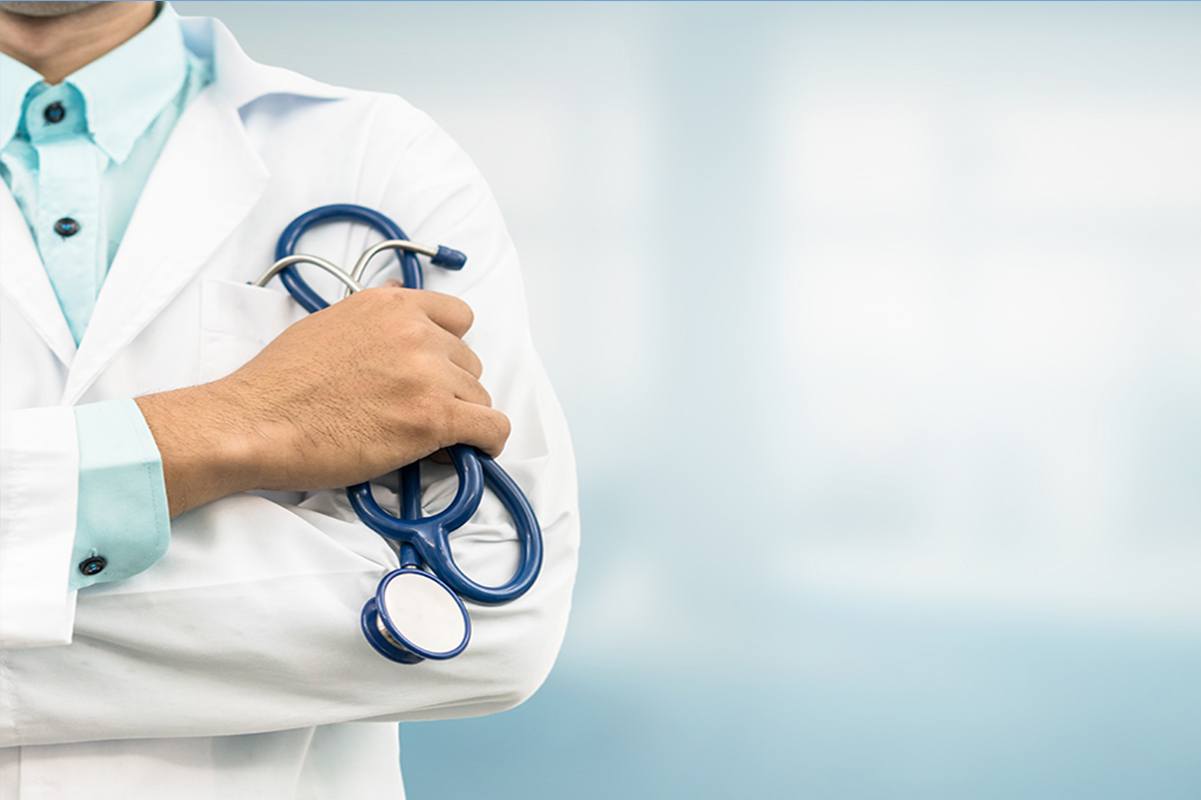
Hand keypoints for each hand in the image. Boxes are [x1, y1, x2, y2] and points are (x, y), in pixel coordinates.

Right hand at [136, 284, 509, 516]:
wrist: (255, 422)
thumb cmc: (281, 382)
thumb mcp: (330, 322)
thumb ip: (375, 315)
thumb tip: (401, 296)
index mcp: (392, 305)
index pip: (459, 318)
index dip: (450, 349)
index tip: (437, 371)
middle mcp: (416, 332)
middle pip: (469, 362)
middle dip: (450, 388)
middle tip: (418, 412)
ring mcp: (427, 375)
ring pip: (478, 398)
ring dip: (460, 418)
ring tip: (426, 437)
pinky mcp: (433, 419)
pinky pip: (491, 428)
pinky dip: (487, 442)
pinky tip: (472, 452)